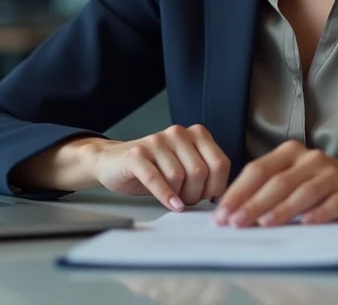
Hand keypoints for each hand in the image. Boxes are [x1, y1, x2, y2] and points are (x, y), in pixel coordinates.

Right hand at [89, 124, 229, 211]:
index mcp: (195, 134)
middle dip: (197, 193)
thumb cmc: (154, 169)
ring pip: (178, 176)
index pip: (220, 163)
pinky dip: (165, 195)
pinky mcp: (136, 154)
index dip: (217, 187)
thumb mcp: (185, 167)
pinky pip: (155, 178)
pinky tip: (171, 204)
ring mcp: (156, 142)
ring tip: (175, 199)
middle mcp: (177, 133)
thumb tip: (223, 197)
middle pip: (200, 171)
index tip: (209, 197)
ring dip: (179, 195)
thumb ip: (206, 174)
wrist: (113, 163)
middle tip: (188, 200)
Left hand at [215, 140, 337, 226]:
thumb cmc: (332, 184)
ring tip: (262, 224)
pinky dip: (318, 212)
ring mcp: (332, 174)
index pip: (258, 170)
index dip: (238, 191)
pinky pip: (332, 202)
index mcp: (292, 153)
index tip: (221, 213)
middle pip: (276, 181)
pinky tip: (305, 223)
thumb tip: (237, 210)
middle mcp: (310, 159)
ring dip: (279, 209)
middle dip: (251, 203)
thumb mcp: (300, 179)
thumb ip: (274, 188)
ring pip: (301, 192)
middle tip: (234, 222)